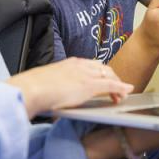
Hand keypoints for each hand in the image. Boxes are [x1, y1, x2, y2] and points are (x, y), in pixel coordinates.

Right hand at [7, 57, 133, 118]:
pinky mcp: (90, 85)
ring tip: (122, 94)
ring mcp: (86, 74)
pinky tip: (126, 91)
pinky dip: (121, 88)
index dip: (101, 74)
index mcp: (71, 63)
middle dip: (112, 78)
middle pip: (103, 69)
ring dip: (117, 84)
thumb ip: (57, 85)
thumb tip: (56, 94)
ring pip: (109, 76)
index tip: (105, 80)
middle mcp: (80, 65)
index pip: (92, 65)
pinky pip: (110, 85)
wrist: (32, 88)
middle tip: (116, 90)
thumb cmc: (35, 88)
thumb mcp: (49, 82)